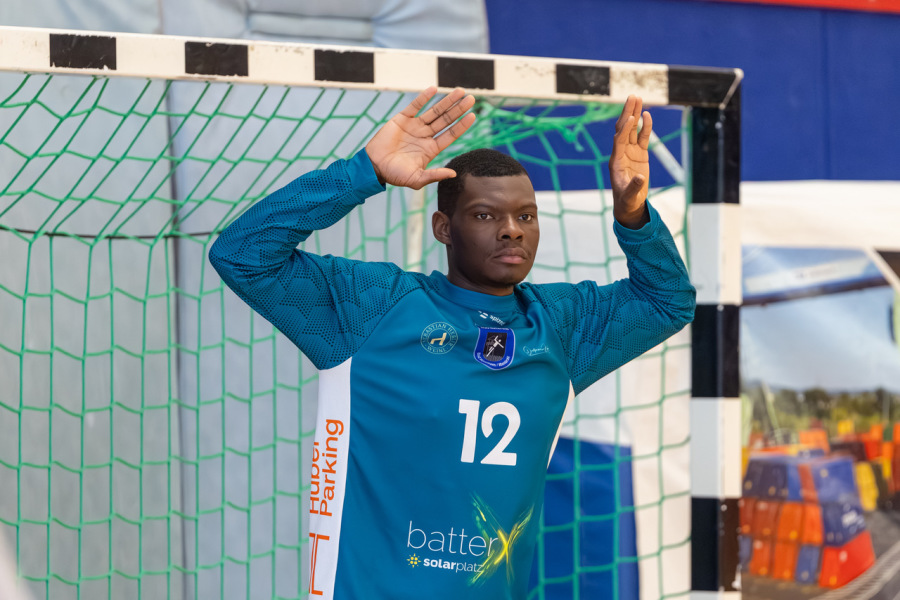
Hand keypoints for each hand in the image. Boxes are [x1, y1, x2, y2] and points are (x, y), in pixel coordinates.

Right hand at [365, 87, 475, 189]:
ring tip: (460, 91)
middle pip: (446, 120)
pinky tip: (434, 90)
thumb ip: (434, 175)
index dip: (461, 125)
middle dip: (458, 109)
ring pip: (434, 111)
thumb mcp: (416, 179)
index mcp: (431, 149)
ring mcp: (414, 126)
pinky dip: (424, 98)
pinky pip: (415, 106)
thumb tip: (453, 174)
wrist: (373, 166)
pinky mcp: (402, 119)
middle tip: (471, 99)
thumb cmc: (394, 175)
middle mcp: (425, 136)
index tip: (473, 115)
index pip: (450, 135)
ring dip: (447, 101)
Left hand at [609, 95, 651, 228]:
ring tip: (638, 98)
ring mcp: (631, 152)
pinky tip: (647, 114)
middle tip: (632, 96)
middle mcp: (621, 153)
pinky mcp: (640, 153)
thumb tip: (640, 178)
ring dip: (635, 113)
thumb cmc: (627, 200)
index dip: (624, 129)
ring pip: (632, 129)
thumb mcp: (630, 195)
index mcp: (616, 161)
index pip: (619, 141)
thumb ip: (634, 186)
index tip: (631, 117)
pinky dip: (645, 126)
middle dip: (627, 112)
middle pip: (623, 129)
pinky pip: (642, 137)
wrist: (629, 203)